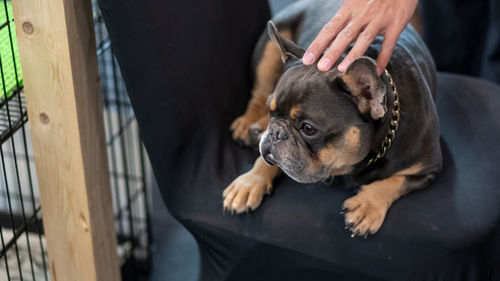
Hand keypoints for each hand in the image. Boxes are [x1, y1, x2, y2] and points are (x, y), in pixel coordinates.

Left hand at [302, 0, 417, 74]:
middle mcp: (362, 14)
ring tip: (342, 70)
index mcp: (349, 8)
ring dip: (353, 55)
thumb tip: (328, 37)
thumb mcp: (354, 0)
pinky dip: (383, 59)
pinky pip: (389, 44)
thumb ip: (343, 16)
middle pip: (344, 35)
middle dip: (332, 52)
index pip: (329, 28)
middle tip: (321, 68)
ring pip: (364, 39)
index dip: (318, 44)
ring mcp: (379, 19)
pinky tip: (376, 71)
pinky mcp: (396, 23)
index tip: (307, 59)